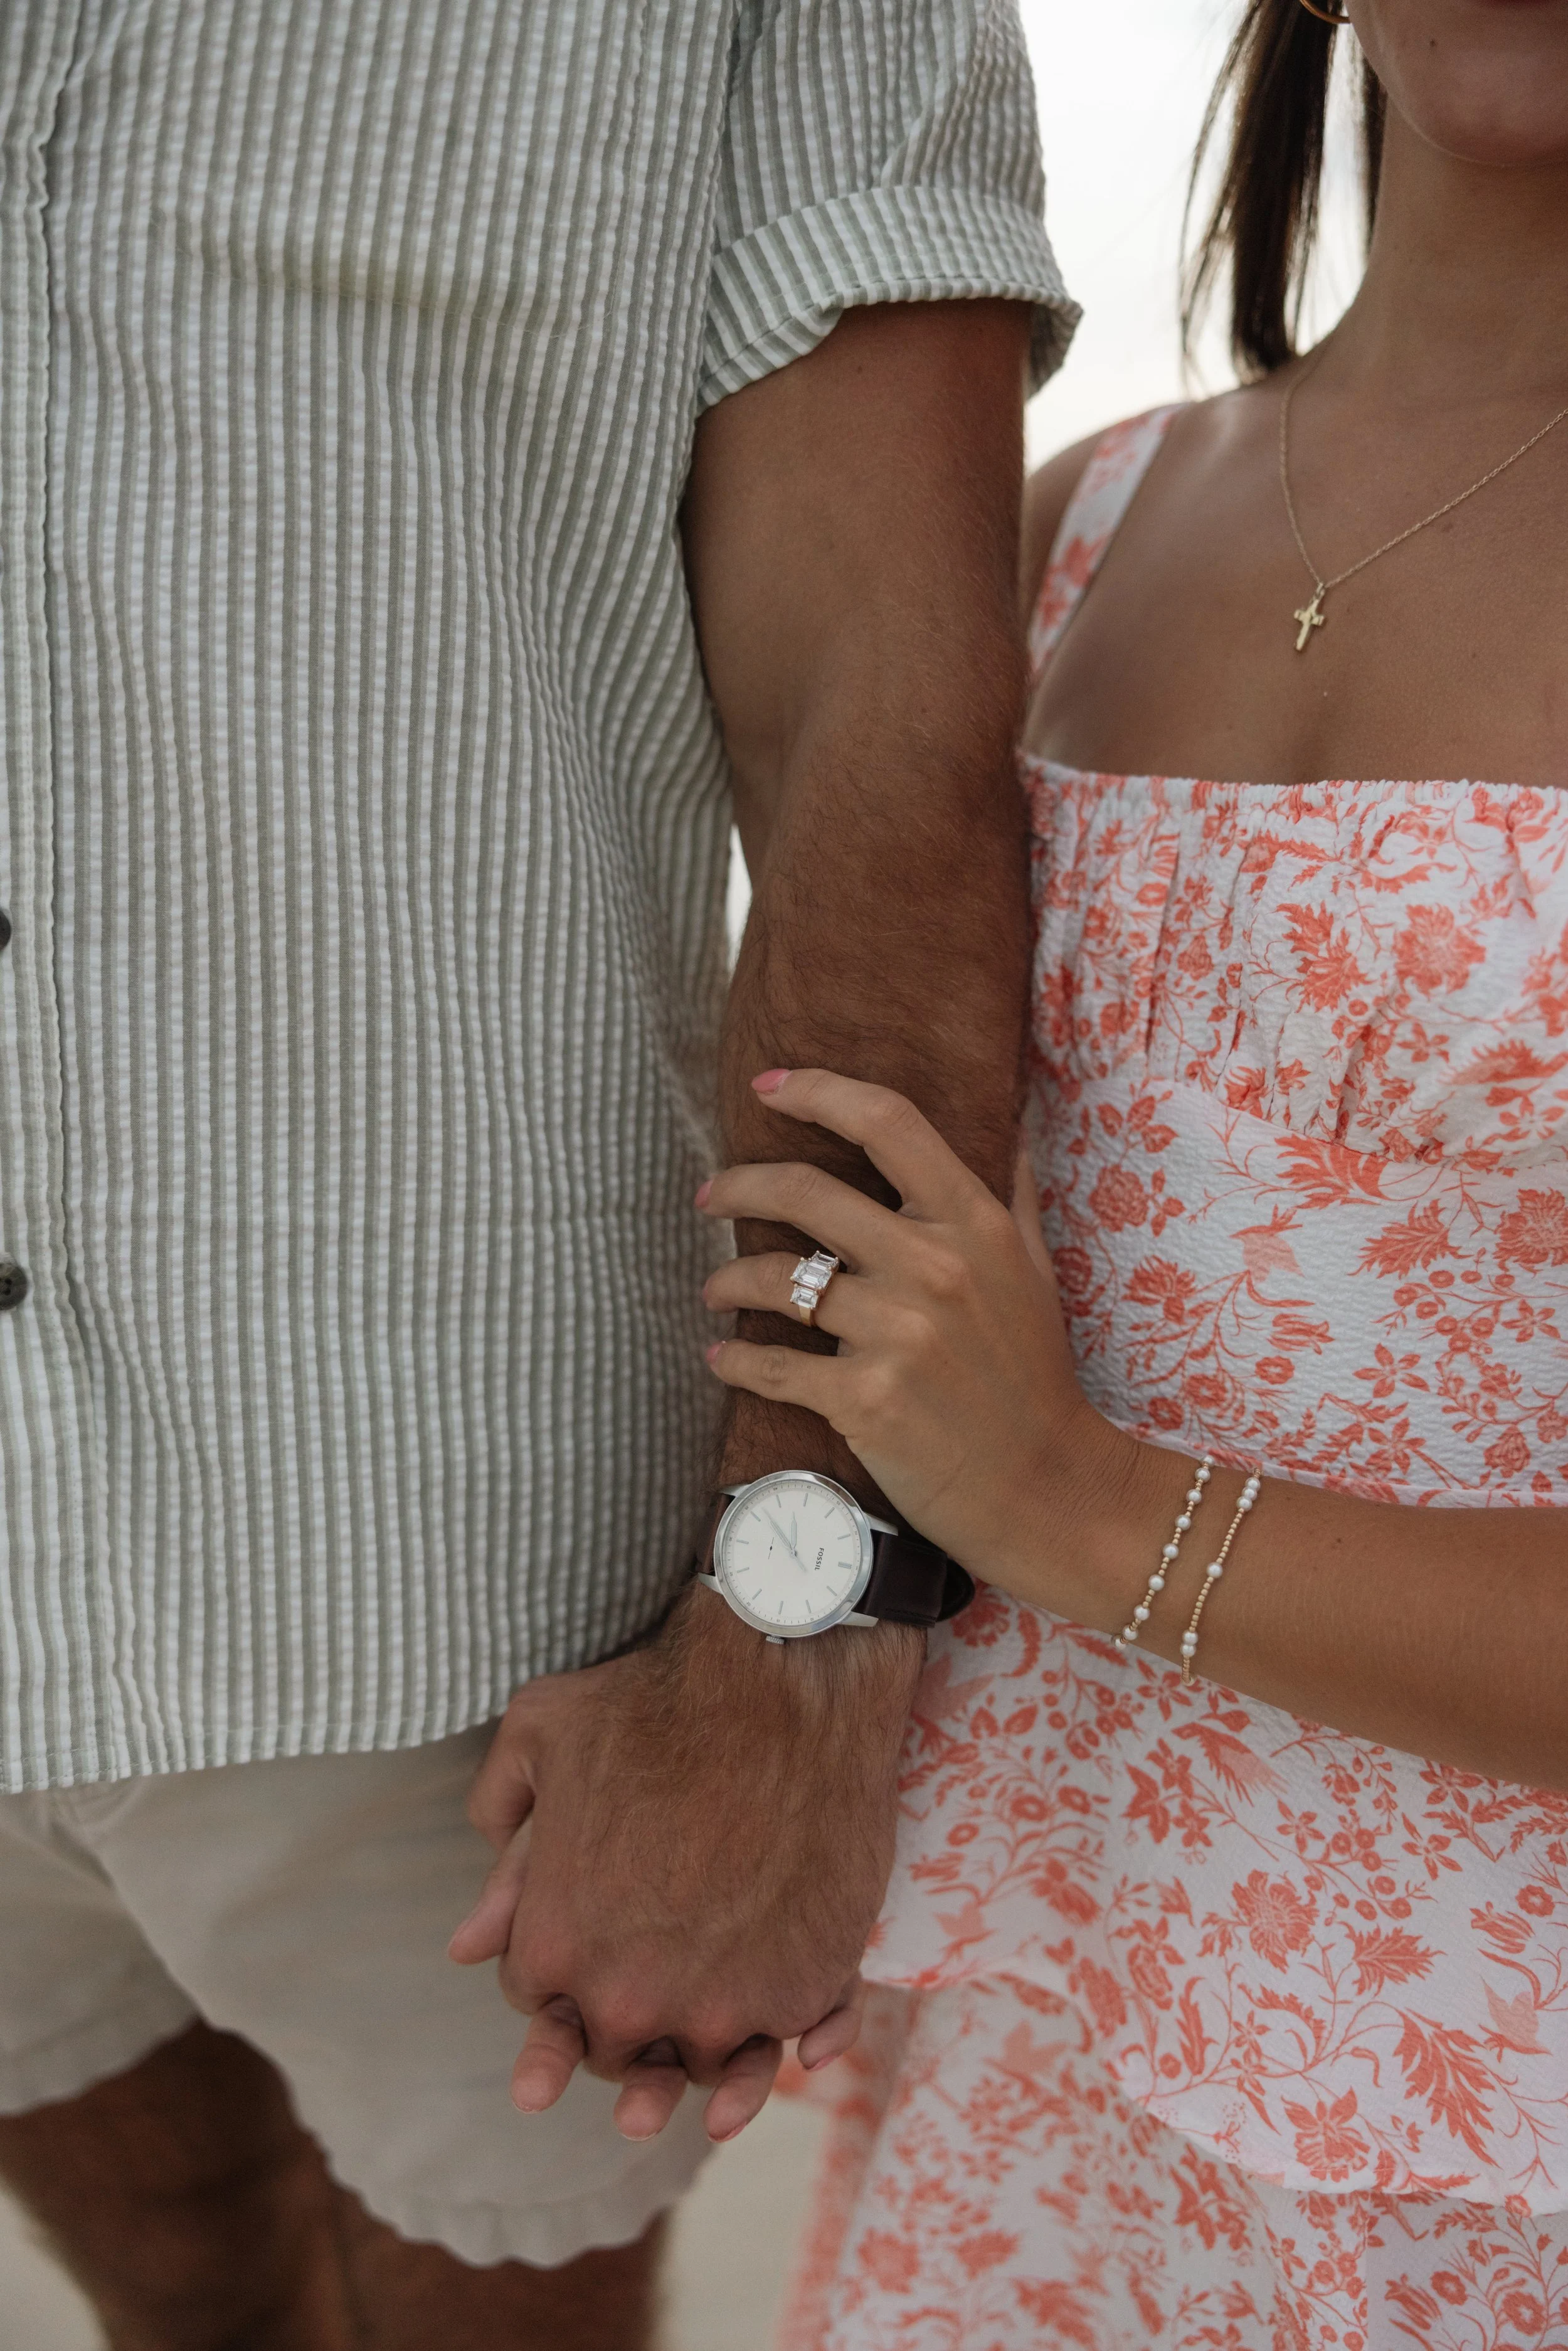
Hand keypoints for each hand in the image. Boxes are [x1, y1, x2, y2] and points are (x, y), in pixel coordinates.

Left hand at [448, 1599, 911, 2142]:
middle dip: (623, 2037)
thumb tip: (468, 1940)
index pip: (544, 2007)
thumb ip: (501, 1827)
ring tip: (710, 2088)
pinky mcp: (804, 1986)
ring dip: (704, 2071)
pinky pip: (797, 2042)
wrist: (778, 1680)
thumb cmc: (651, 1698)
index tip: (582, 1971)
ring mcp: (724, 2003)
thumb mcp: (540, 1735)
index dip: (560, 1988)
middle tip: (639, 2027)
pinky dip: (796, 2046)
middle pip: (620, 2050)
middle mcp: (631, 1996)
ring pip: (707, 2065)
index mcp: (554, 1947)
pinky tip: (799, 2051)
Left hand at [699, 1068, 1135, 1614]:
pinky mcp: (864, 1399)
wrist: (1047, 1486)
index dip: (818, 1091)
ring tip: (716, 1289)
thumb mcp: (1034, 1270)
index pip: (887, 1123)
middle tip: (710, 1194)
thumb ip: (1011, 1192)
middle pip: (806, 1191)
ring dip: (728, 1279)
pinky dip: (736, 1359)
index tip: (769, 1086)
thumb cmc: (1034, 1375)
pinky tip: (722, 1356)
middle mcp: (932, 1266)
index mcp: (973, 1223)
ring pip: (777, 1278)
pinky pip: (772, 1365)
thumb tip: (1008, 1120)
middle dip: (739, 1185)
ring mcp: (896, 1333)